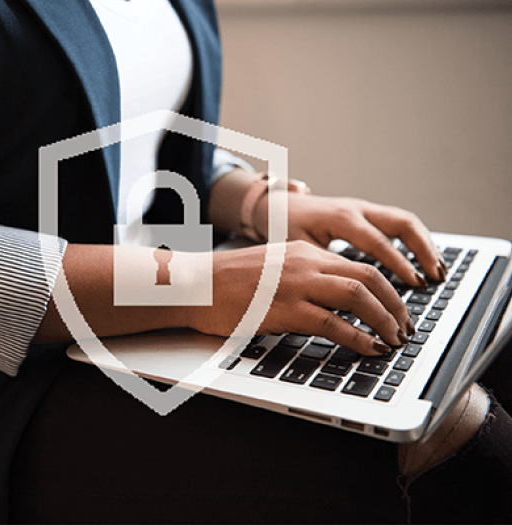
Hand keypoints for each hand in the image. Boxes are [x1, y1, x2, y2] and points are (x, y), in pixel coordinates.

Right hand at [189, 241, 414, 356]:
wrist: (194, 284)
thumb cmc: (227, 282)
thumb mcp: (273, 268)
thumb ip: (304, 277)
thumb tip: (333, 301)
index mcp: (304, 252)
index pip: (360, 265)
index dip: (388, 289)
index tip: (397, 309)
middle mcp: (306, 263)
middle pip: (369, 277)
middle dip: (396, 304)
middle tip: (405, 327)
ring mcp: (295, 285)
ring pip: (358, 296)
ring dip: (385, 319)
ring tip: (395, 339)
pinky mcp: (283, 309)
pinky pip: (333, 323)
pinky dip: (358, 338)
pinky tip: (370, 348)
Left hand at [270, 193, 445, 286]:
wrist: (278, 206)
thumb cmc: (285, 228)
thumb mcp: (299, 249)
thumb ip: (323, 268)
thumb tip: (344, 298)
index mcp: (341, 218)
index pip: (378, 242)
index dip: (399, 264)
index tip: (415, 284)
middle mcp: (357, 209)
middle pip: (402, 223)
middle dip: (423, 251)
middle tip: (436, 277)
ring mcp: (364, 208)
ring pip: (405, 221)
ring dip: (425, 245)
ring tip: (438, 271)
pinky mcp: (367, 213)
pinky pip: (398, 223)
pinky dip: (416, 241)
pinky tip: (424, 261)